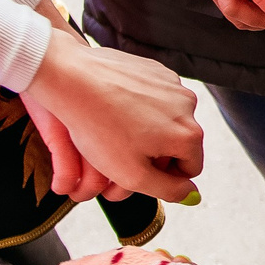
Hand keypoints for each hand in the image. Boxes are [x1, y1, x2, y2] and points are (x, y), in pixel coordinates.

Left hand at [23, 32, 203, 201]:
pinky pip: (154, 97)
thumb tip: (191, 195)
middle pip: (179, 144)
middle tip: (123, 154)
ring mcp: (171, 84)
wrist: (72, 79)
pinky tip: (114, 109)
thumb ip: (170, 191)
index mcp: (189, 135)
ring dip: (147, 130)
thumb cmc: (99, 127)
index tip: (138, 171)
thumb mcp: (133, 175)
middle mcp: (188, 106)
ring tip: (116, 130)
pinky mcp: (154, 69)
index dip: (164, 178)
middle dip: (155, 153)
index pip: (190, 170)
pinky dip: (139, 106)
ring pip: (166, 120)